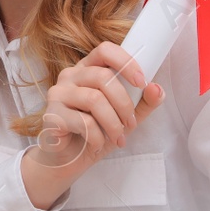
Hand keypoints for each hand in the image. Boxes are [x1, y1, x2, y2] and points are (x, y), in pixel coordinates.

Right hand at [21, 42, 164, 208]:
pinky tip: (98, 144)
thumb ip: (143, 103)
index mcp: (87, 69)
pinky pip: (83, 122)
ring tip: (117, 137)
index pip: (105, 50)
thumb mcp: (124, 118)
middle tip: (130, 124)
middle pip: (102, 77)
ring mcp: (58, 94)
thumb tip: (157, 89)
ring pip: (94, 99)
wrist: (67, 160)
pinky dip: (98, 137)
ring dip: (113, 123)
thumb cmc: (94, 134)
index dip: (126, 62)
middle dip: (124, 104)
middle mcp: (69, 76)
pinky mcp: (52, 115)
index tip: (142, 82)